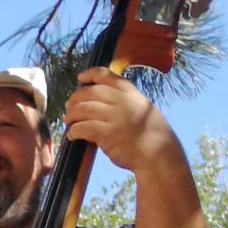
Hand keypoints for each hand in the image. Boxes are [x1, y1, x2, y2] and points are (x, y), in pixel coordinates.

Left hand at [64, 68, 178, 176]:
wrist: (158, 153)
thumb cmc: (150, 133)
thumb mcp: (141, 107)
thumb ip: (123, 100)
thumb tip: (100, 99)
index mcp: (130, 92)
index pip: (106, 75)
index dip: (90, 74)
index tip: (80, 78)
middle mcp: (122, 101)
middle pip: (89, 92)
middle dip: (75, 99)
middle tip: (69, 108)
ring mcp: (115, 116)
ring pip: (83, 109)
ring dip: (71, 116)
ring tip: (69, 122)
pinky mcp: (108, 134)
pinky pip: (83, 128)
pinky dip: (74, 131)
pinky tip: (72, 135)